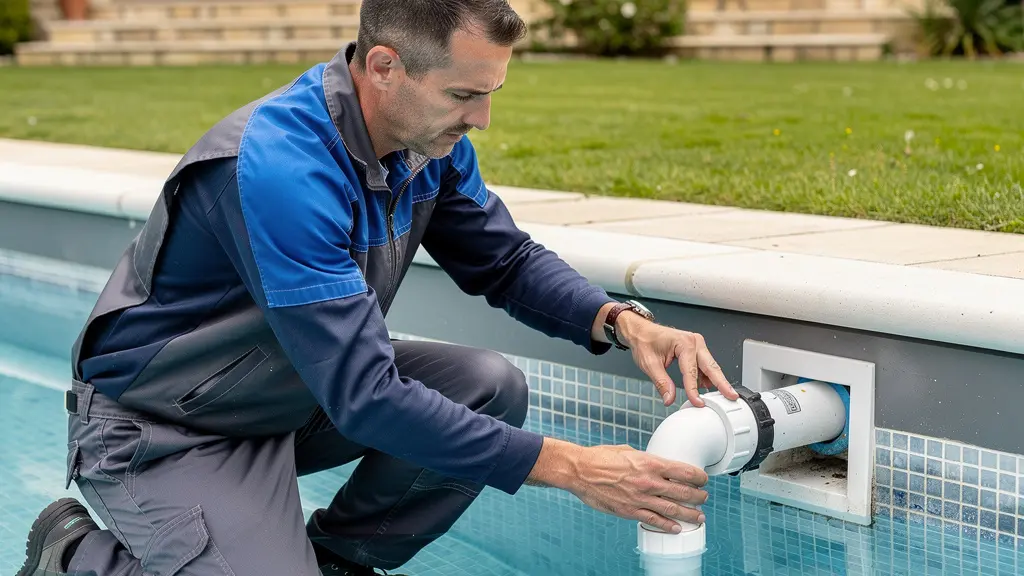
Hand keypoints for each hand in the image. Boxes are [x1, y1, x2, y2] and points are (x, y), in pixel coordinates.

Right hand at [569, 443, 708, 532]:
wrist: (579, 471)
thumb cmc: (600, 458)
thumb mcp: (628, 451)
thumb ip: (645, 460)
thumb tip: (655, 464)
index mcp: (650, 463)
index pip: (684, 471)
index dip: (699, 477)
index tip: (703, 479)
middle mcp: (648, 481)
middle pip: (683, 492)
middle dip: (698, 496)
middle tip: (704, 498)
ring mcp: (639, 498)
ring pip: (672, 509)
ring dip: (689, 514)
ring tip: (699, 516)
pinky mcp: (629, 510)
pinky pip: (653, 520)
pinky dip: (667, 526)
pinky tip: (676, 528)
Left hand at [617, 313, 737, 406]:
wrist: (641, 331)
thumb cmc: (645, 341)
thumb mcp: (649, 364)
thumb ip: (661, 382)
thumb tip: (669, 398)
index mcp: (684, 343)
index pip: (691, 371)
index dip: (694, 389)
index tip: (698, 402)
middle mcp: (694, 341)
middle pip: (711, 366)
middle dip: (721, 383)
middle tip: (731, 396)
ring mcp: (697, 345)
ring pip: (710, 366)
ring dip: (717, 381)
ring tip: (724, 396)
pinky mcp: (696, 350)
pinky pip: (705, 365)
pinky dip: (708, 377)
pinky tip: (708, 389)